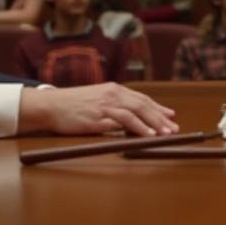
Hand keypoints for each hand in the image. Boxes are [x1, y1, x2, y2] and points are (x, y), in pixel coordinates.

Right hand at [18, 83, 178, 137]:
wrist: (51, 105)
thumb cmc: (72, 105)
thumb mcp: (95, 99)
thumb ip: (112, 105)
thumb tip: (129, 117)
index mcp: (113, 89)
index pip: (141, 98)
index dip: (158, 108)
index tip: (171, 116)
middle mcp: (112, 95)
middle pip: (143, 105)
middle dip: (161, 117)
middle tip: (174, 128)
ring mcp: (106, 105)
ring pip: (137, 111)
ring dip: (154, 123)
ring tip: (166, 134)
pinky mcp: (99, 118)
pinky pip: (123, 122)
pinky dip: (138, 128)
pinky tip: (147, 135)